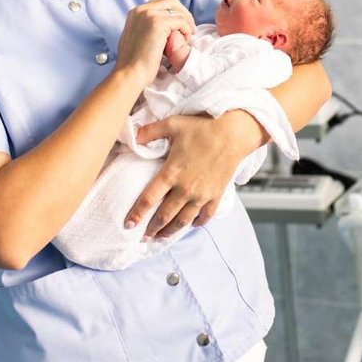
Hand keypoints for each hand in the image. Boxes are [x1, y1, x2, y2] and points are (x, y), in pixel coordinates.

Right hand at [114, 0, 195, 85]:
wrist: (130, 73)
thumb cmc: (134, 62)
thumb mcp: (137, 37)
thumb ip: (146, 27)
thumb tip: (162, 27)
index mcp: (135, 12)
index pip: (161, 3)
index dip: (175, 12)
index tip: (180, 25)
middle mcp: (141, 10)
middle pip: (171, 1)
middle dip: (184, 13)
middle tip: (189, 29)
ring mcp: (149, 15)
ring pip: (178, 10)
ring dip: (186, 22)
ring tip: (187, 37)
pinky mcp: (158, 24)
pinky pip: (181, 21)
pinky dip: (187, 30)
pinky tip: (185, 41)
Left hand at [124, 114, 245, 239]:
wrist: (234, 133)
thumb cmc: (203, 127)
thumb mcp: (173, 124)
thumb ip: (150, 131)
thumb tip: (133, 135)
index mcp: (171, 173)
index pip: (148, 199)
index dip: (137, 214)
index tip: (128, 224)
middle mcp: (185, 189)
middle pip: (164, 216)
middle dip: (152, 229)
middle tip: (143, 237)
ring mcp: (201, 195)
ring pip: (183, 220)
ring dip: (170, 231)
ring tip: (162, 237)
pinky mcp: (215, 195)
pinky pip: (205, 215)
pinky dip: (197, 223)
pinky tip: (192, 225)